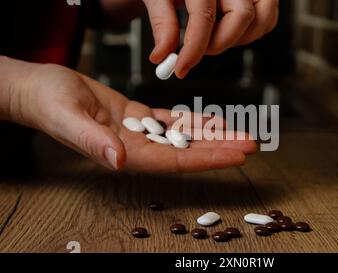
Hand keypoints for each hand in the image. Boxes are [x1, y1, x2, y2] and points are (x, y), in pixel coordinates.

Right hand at [9, 62, 256, 172]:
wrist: (39, 90)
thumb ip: (93, 141)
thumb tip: (118, 161)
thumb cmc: (49, 104)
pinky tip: (213, 120)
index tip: (236, 156)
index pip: (175, 160)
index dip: (208, 158)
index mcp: (125, 154)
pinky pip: (171, 121)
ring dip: (213, 134)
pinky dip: (193, 121)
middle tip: (251, 144)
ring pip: (183, 136)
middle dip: (220, 148)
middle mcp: (137, 148)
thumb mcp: (67, 118)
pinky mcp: (137, 117)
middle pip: (187, 151)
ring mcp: (139, 133)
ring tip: (240, 132)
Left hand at [143, 0, 278, 77]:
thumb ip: (163, 23)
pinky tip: (228, 31)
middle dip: (220, 43)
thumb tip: (162, 56)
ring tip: (214, 38)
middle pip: (241, 16)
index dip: (193, 49)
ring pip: (262, 18)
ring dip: (240, 40)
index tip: (181, 69)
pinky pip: (268, 18)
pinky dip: (252, 33)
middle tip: (200, 49)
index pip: (204, 16)